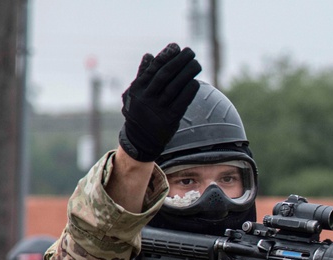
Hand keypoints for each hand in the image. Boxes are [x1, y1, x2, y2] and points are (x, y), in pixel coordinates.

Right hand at [118, 43, 200, 162]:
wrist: (141, 140)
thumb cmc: (140, 112)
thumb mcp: (135, 93)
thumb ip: (143, 75)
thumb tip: (149, 55)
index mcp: (138, 89)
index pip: (153, 69)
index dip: (165, 56)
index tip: (176, 46)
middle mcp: (147, 98)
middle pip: (165, 75)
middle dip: (179, 61)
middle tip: (190, 52)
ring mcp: (158, 110)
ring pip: (175, 87)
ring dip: (187, 73)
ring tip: (197, 63)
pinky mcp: (169, 120)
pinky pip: (181, 103)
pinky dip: (189, 91)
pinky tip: (195, 82)